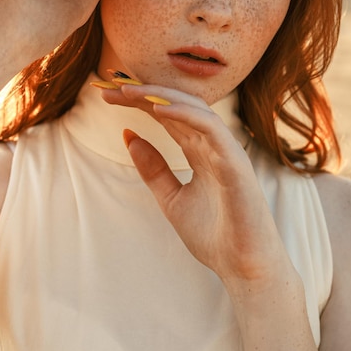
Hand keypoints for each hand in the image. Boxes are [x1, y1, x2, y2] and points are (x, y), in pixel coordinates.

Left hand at [100, 83, 290, 285]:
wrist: (242, 267)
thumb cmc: (214, 235)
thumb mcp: (171, 198)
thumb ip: (153, 168)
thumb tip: (127, 134)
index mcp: (199, 150)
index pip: (167, 115)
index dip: (140, 100)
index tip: (108, 93)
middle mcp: (212, 144)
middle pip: (176, 105)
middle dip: (144, 92)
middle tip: (110, 83)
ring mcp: (225, 149)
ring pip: (193, 108)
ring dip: (160, 96)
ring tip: (129, 91)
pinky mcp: (235, 161)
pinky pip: (209, 127)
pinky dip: (184, 114)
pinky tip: (158, 108)